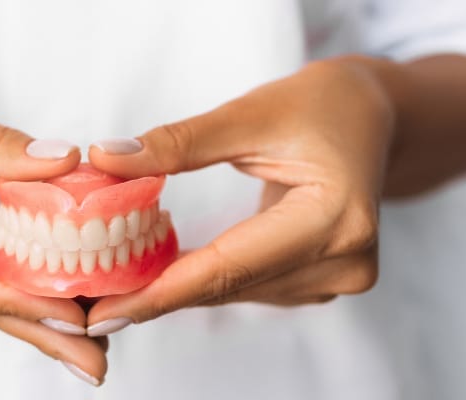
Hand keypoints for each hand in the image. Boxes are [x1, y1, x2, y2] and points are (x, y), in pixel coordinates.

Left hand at [87, 57, 391, 331]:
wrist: (372, 116)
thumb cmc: (321, 105)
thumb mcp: (249, 114)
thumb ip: (178, 143)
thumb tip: (107, 160)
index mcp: (334, 218)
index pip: (230, 267)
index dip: (161, 292)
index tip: (105, 311)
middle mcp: (344, 260)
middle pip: (230, 286)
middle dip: (157, 295)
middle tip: (94, 302)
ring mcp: (338, 276)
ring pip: (236, 291)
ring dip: (179, 288)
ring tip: (118, 284)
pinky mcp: (323, 278)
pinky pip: (249, 285)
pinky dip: (206, 278)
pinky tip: (165, 271)